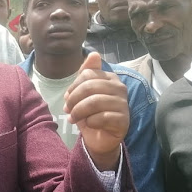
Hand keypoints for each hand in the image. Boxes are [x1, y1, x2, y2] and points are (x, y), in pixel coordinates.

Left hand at [63, 52, 128, 169]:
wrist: (99, 137)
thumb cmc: (91, 113)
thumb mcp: (83, 92)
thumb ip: (86, 73)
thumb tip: (94, 54)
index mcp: (110, 78)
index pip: (87, 74)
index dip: (73, 87)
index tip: (68, 98)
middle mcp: (120, 88)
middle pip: (89, 87)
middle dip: (74, 100)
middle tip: (68, 110)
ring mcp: (124, 104)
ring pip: (94, 102)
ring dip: (79, 112)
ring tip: (73, 118)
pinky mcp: (124, 120)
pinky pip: (101, 117)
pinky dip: (90, 122)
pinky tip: (88, 124)